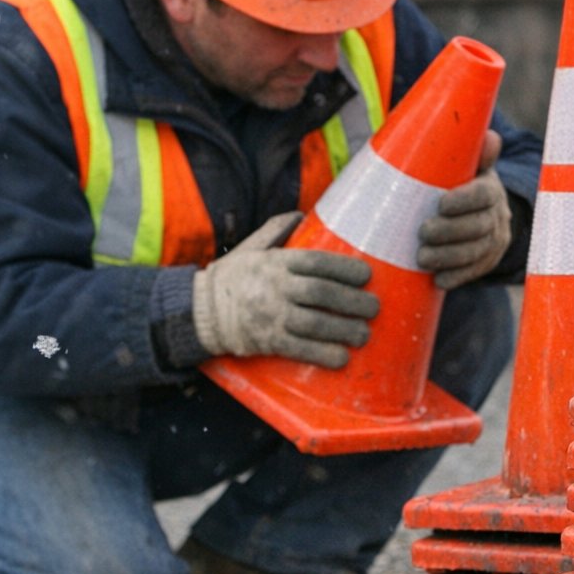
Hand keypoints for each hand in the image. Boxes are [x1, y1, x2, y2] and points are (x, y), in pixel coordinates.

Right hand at [193, 211, 378, 367]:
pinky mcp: (267, 341)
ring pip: (315, 323)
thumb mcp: (250, 248)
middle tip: (373, 307)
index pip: (317, 262)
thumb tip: (302, 214)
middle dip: (353, 301)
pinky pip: (300, 349)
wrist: (199, 312)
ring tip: (364, 334)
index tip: (367, 275)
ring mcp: (271, 315)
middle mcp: (275, 288)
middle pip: (322, 293)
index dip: (345, 269)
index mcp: (274, 262)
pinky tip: (341, 358)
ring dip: (344, 330)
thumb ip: (275, 230)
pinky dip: (322, 355)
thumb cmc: (230, 278)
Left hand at [416, 130, 512, 289]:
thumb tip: (491, 136)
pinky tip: (438, 280)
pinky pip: (476, 272)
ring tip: (422, 258)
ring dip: (448, 258)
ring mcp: (496, 240)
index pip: (483, 195)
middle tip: (422, 232)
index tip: (440, 204)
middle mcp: (498, 214)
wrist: (479, 209)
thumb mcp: (466, 165)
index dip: (464, 200)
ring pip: (476, 252)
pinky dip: (457, 277)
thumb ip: (470, 152)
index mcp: (490, 188)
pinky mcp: (489, 260)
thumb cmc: (459, 181)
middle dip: (449, 232)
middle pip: (478, 226)